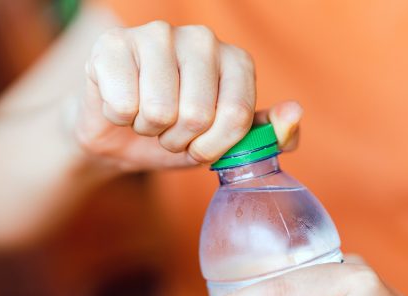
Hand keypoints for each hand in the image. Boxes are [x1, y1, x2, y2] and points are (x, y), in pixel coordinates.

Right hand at [74, 21, 301, 171]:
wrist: (121, 134)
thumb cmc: (179, 136)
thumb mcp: (227, 145)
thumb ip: (266, 136)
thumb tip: (293, 113)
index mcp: (236, 61)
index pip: (237, 115)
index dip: (213, 147)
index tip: (200, 148)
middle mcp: (201, 40)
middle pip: (198, 114)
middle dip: (179, 140)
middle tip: (170, 132)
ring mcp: (157, 35)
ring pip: (159, 110)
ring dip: (150, 130)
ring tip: (147, 118)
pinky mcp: (114, 44)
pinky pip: (123, 104)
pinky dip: (120, 118)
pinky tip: (122, 104)